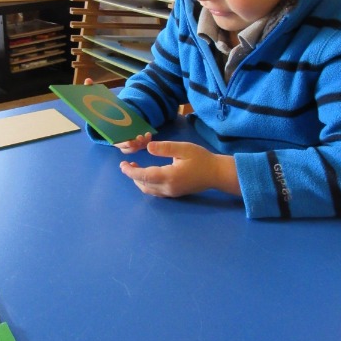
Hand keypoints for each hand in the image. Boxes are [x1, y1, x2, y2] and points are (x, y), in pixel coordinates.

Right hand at [83, 78, 150, 153]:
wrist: (110, 117)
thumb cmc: (103, 110)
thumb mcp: (98, 99)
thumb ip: (91, 91)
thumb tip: (87, 80)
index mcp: (106, 132)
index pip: (113, 141)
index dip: (121, 142)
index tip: (128, 141)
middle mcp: (115, 139)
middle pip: (123, 146)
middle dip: (130, 145)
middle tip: (137, 139)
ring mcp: (124, 141)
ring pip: (131, 148)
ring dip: (138, 145)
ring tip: (143, 136)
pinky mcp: (132, 140)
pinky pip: (138, 145)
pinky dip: (144, 141)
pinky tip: (148, 134)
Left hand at [119, 140, 239, 196]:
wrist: (217, 174)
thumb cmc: (202, 159)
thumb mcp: (184, 149)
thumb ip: (165, 148)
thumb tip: (148, 147)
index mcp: (169, 176)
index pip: (144, 176)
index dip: (130, 171)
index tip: (122, 165)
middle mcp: (168, 188)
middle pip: (143, 184)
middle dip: (132, 175)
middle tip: (126, 164)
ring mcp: (171, 193)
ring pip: (148, 190)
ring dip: (139, 180)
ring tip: (134, 167)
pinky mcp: (174, 193)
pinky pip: (155, 192)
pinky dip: (147, 184)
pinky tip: (147, 175)